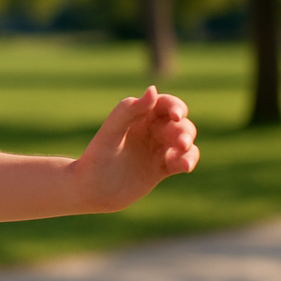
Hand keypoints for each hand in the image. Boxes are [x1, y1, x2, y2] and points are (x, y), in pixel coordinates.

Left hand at [76, 86, 199, 211]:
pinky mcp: (163, 168)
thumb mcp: (111, 133)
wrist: (91, 191)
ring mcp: (158, 149)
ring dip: (188, 144)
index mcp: (137, 116)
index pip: (164, 104)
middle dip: (184, 130)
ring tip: (181, 151)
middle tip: (180, 143)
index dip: (175, 106)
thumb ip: (129, 111)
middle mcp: (150, 130)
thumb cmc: (96, 158)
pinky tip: (185, 166)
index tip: (177, 116)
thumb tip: (153, 89)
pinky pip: (182, 160)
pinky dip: (188, 160)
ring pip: (184, 141)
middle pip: (179, 123)